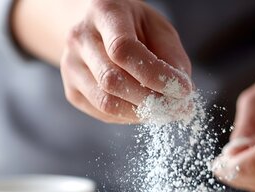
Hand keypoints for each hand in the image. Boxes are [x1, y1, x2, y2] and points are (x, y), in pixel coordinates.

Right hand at [60, 0, 191, 123]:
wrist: (99, 29)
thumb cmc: (135, 28)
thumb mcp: (158, 29)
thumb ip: (171, 57)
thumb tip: (182, 94)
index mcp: (104, 12)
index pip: (123, 50)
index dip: (155, 74)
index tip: (183, 89)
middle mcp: (80, 38)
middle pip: (112, 80)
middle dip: (151, 99)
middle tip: (179, 108)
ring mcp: (71, 66)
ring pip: (106, 103)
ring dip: (141, 113)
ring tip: (164, 110)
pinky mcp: (71, 91)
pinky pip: (102, 113)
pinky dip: (129, 116)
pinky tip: (143, 108)